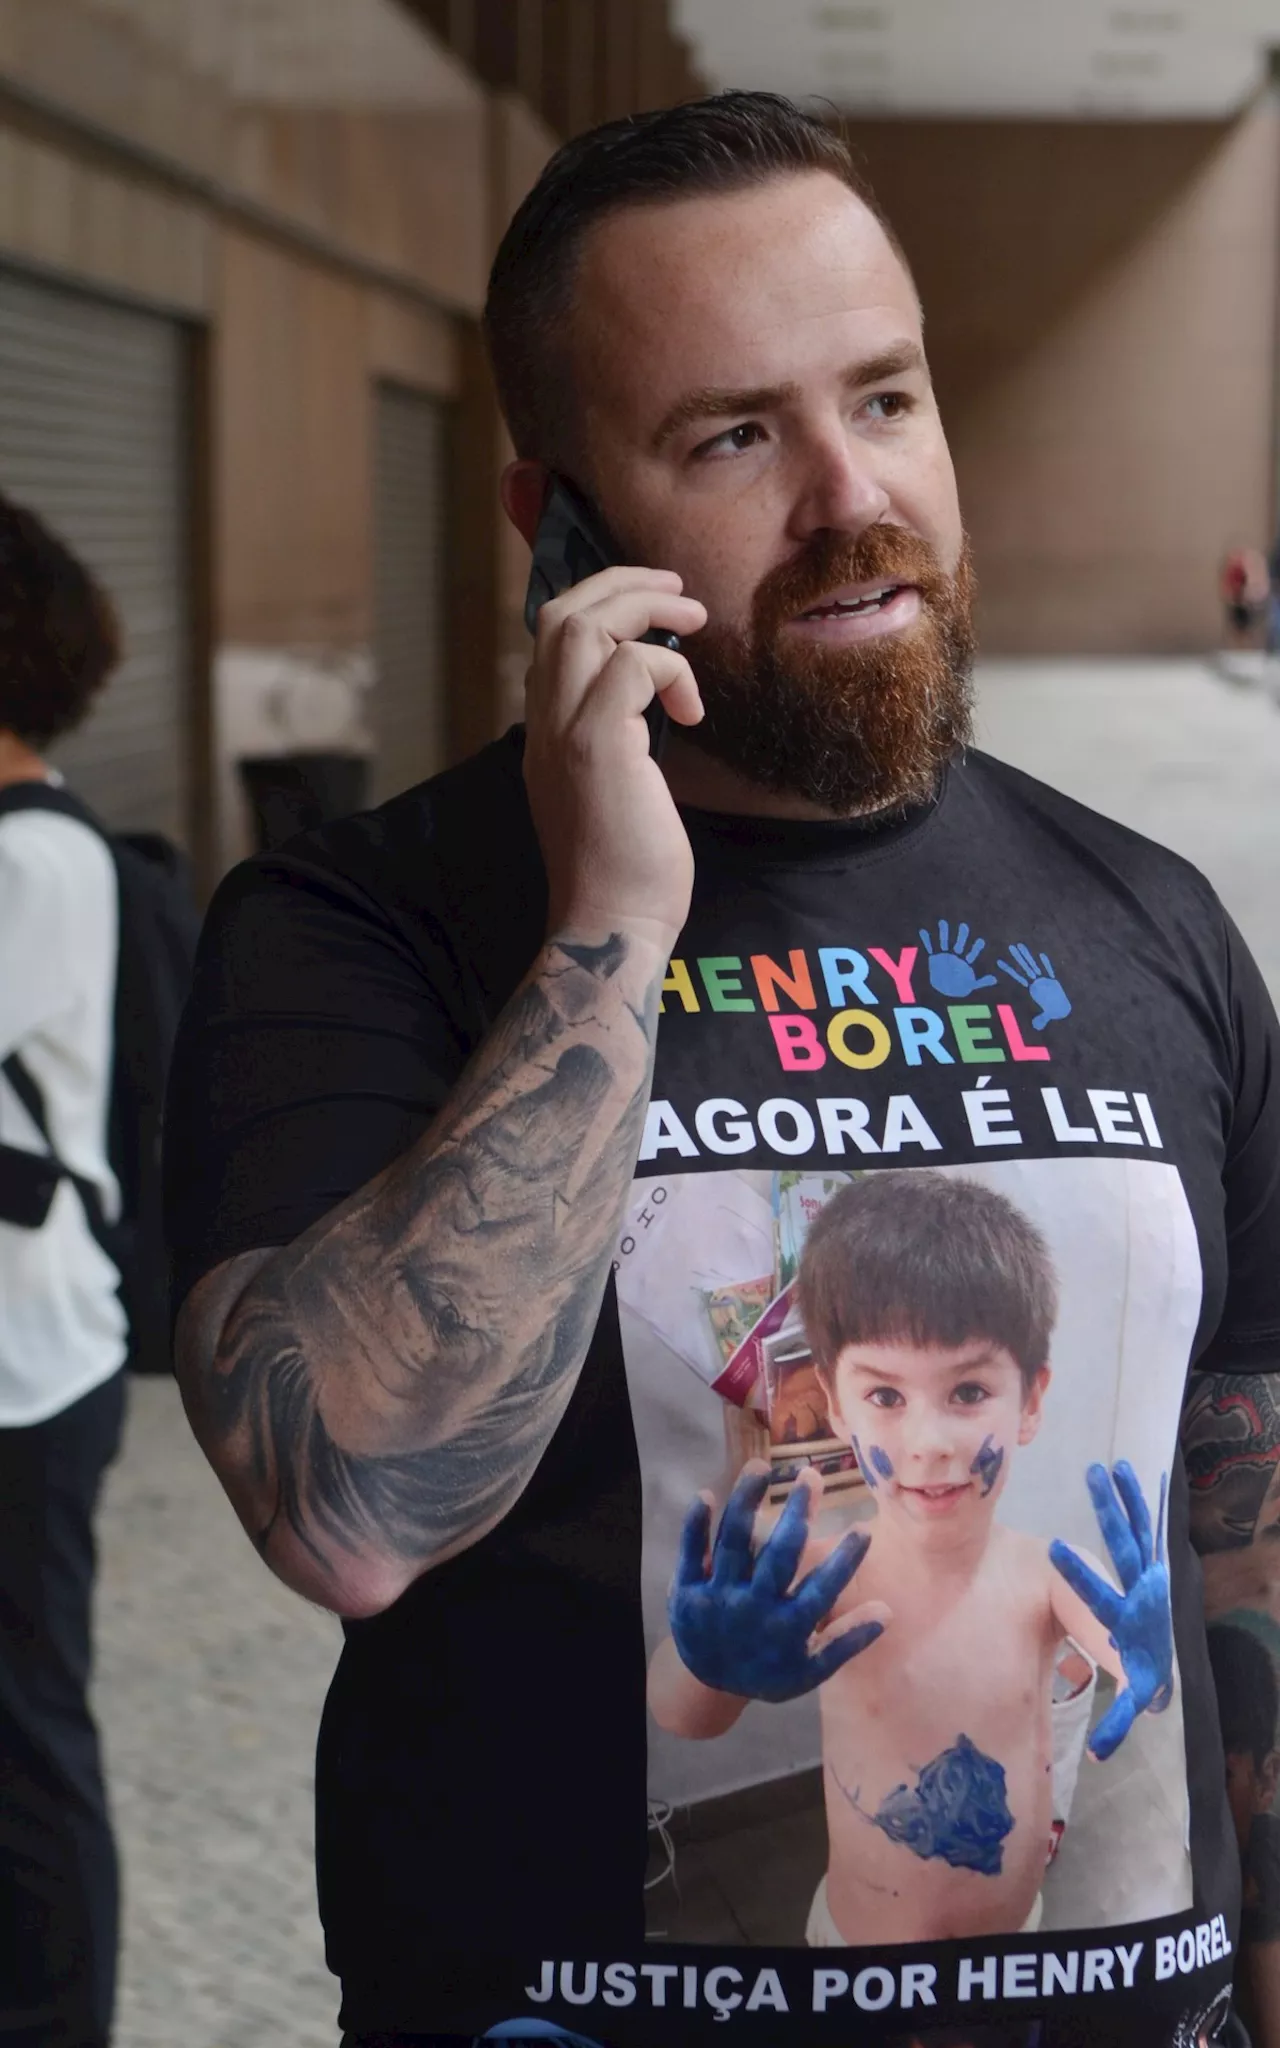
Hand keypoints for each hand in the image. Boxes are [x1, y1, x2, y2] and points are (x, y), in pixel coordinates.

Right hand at [522, 566, 706, 943]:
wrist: (610, 927)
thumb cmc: (625, 874)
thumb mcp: (613, 792)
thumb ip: (617, 743)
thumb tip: (653, 709)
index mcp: (546, 734)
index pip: (551, 640)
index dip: (599, 606)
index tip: (652, 610)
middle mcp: (544, 725)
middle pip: (558, 614)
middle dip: (619, 585)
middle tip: (676, 590)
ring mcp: (564, 733)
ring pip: (581, 625)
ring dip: (642, 608)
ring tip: (693, 620)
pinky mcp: (598, 745)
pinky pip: (632, 665)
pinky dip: (671, 669)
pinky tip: (694, 711)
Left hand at [668, 1465, 887, 1702]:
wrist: (706, 1685)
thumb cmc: (769, 1672)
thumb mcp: (810, 1669)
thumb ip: (846, 1641)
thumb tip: (887, 1612)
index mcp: (788, 1629)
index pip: (822, 1589)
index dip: (845, 1560)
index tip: (863, 1528)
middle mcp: (754, 1609)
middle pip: (779, 1556)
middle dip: (798, 1514)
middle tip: (812, 1476)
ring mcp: (718, 1597)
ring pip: (734, 1544)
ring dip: (747, 1502)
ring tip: (761, 1468)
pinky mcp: (686, 1590)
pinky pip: (690, 1553)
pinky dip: (696, 1526)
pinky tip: (706, 1494)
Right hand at [919, 920, 996, 998]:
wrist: (943, 992)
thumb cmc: (958, 987)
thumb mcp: (970, 986)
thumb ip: (982, 982)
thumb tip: (995, 979)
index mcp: (966, 961)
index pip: (973, 953)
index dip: (976, 948)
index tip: (981, 941)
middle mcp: (956, 955)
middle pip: (959, 943)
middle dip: (961, 936)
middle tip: (964, 926)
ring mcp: (944, 955)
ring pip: (944, 941)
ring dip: (943, 932)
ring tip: (942, 922)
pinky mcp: (934, 957)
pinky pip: (930, 947)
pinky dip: (927, 940)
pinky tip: (923, 931)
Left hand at [998, 942, 1071, 1028]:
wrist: (1062, 1011)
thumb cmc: (1051, 1013)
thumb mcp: (1045, 1016)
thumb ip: (1041, 1020)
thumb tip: (1037, 1027)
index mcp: (1031, 989)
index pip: (1018, 977)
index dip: (1009, 970)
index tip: (998, 962)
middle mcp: (1036, 983)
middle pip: (1025, 967)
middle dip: (1018, 957)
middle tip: (1010, 946)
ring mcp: (1044, 981)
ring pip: (1035, 966)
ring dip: (1029, 956)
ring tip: (1021, 945)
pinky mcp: (1053, 981)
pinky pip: (1050, 971)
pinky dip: (1047, 964)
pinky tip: (1042, 955)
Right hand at [1050, 1463, 1172, 1760]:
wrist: (1166, 1651)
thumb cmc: (1141, 1669)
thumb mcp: (1134, 1694)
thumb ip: (1120, 1719)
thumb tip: (1100, 1758)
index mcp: (1127, 1619)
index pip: (1100, 1596)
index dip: (1078, 1575)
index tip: (1054, 1547)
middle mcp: (1141, 1589)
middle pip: (1121, 1549)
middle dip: (1106, 1518)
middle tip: (1092, 1478)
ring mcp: (1149, 1571)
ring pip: (1136, 1528)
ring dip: (1122, 1497)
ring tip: (1108, 1466)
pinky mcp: (1151, 1561)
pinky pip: (1144, 1525)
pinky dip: (1139, 1499)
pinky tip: (1129, 1470)